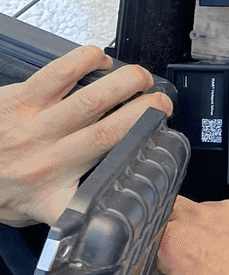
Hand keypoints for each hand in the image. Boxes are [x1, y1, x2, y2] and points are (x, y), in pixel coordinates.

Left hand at [0, 46, 171, 227]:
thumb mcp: (31, 214)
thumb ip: (66, 211)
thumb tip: (104, 212)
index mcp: (52, 194)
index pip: (99, 197)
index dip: (134, 189)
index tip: (157, 179)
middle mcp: (48, 158)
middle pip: (113, 131)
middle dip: (148, 112)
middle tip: (162, 104)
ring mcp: (33, 126)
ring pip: (92, 98)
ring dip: (127, 82)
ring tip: (141, 78)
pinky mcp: (19, 99)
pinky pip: (59, 72)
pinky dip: (87, 60)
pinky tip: (99, 61)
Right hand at [155, 198, 228, 274]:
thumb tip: (158, 269)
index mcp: (172, 240)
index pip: (150, 227)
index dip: (156, 242)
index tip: (163, 253)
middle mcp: (201, 218)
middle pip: (178, 211)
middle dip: (179, 229)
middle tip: (192, 255)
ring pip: (208, 211)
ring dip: (209, 228)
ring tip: (224, 258)